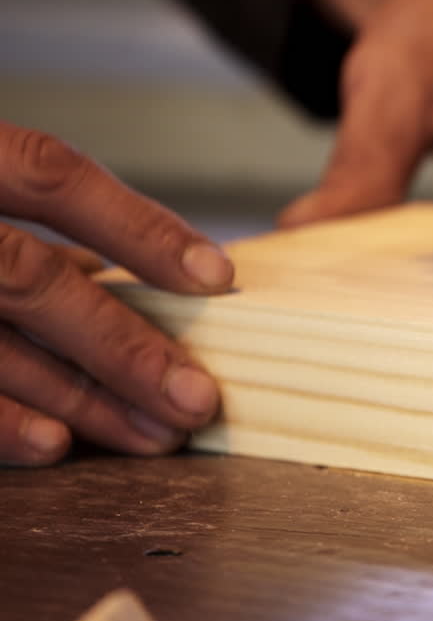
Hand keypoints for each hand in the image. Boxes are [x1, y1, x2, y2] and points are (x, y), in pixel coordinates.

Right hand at [0, 120, 233, 465]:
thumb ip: (28, 212)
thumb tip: (139, 272)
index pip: (51, 175)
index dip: (138, 225)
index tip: (218, 278)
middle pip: (28, 277)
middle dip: (122, 343)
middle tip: (197, 397)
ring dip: (76, 396)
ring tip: (152, 433)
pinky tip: (53, 445)